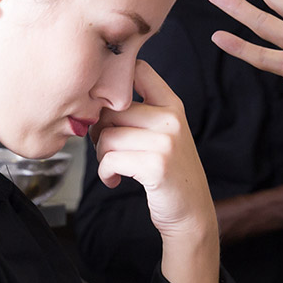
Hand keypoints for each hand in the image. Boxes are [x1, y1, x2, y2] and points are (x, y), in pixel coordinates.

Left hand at [93, 62, 218, 282]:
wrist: (190, 212)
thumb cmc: (168, 173)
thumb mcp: (163, 134)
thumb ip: (138, 112)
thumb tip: (92, 100)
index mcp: (172, 105)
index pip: (139, 70)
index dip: (114, 79)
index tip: (106, 102)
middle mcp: (171, 118)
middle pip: (111, 111)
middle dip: (100, 132)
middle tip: (109, 150)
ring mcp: (165, 141)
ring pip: (106, 136)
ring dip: (102, 156)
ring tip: (115, 167)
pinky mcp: (155, 164)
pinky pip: (110, 159)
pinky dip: (106, 173)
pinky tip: (115, 180)